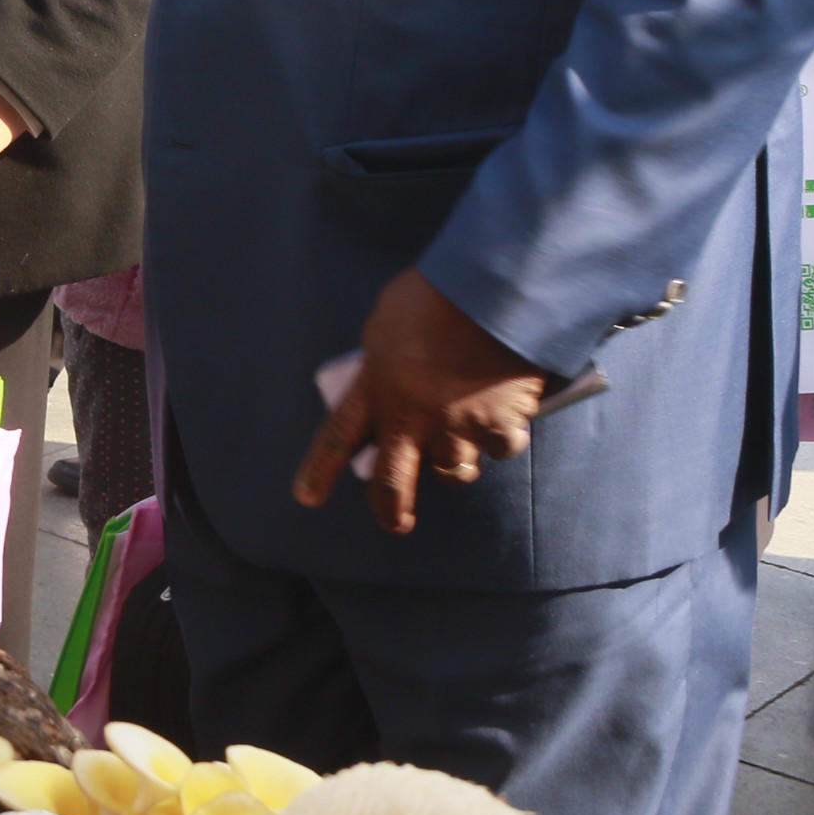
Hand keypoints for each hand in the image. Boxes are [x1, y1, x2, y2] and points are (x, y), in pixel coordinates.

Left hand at [294, 267, 548, 533]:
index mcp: (374, 387)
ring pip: (452, 470)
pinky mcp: (499, 425)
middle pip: (393, 482)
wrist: (490, 292)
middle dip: (392, 510)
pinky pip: (500, 448)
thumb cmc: (431, 297)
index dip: (319, 470)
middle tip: (396, 522)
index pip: (336, 438)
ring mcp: (455, 426)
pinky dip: (502, 436)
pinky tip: (507, 415)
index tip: (306, 497)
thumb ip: (380, 362)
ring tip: (460, 441)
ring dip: (454, 462)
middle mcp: (410, 416)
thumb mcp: (384, 325)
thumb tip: (384, 380)